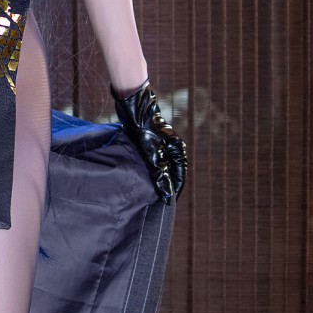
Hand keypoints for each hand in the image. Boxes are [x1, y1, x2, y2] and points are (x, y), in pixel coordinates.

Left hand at [110, 78, 186, 201]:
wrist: (134, 109)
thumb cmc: (144, 130)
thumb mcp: (152, 155)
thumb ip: (159, 175)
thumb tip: (167, 194)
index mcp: (178, 150)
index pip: (179, 176)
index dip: (173, 190)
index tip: (166, 204)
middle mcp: (173, 148)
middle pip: (171, 172)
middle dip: (165, 185)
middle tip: (155, 200)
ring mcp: (163, 144)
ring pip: (162, 166)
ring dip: (156, 177)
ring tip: (148, 191)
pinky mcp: (152, 142)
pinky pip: (154, 160)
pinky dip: (150, 169)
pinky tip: (142, 176)